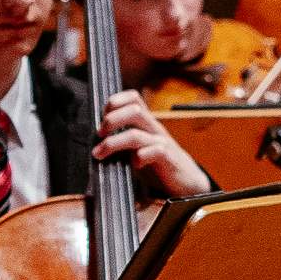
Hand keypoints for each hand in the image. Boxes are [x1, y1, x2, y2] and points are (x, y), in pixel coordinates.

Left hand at [94, 90, 210, 198]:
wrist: (187, 181)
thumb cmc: (157, 164)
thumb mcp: (138, 148)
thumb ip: (121, 141)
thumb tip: (93, 141)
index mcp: (146, 123)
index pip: (133, 98)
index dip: (115, 102)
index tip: (101, 117)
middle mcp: (153, 129)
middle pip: (134, 110)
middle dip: (111, 120)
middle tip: (99, 135)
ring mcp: (161, 143)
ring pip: (136, 134)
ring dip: (113, 143)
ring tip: (100, 154)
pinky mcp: (169, 159)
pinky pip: (154, 152)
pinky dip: (140, 158)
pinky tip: (134, 166)